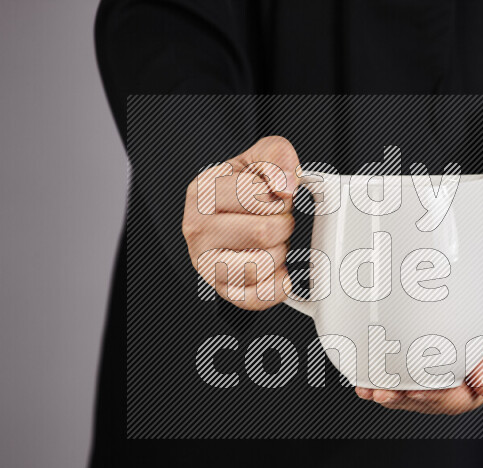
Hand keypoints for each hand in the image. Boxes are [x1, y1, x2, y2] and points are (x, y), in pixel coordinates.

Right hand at [182, 136, 298, 309]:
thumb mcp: (258, 158)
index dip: (278, 197)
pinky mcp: (222, 290)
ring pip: (262, 265)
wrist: (228, 215)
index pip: (259, 197)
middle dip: (282, 225)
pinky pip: (259, 296)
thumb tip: (285, 183)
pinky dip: (278, 284)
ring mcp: (206, 263)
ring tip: (270, 242)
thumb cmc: (243, 188)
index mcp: (203, 192)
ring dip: (279, 252)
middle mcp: (197, 229)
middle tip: (274, 221)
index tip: (273, 197)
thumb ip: (276, 155)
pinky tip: (276, 268)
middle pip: (264, 233)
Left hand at [355, 293, 482, 414]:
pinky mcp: (419, 368)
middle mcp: (456, 385)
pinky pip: (400, 379)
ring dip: (389, 395)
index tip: (415, 392)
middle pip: (429, 402)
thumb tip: (480, 383)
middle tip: (383, 392)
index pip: (459, 400)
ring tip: (369, 389)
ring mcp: (436, 379)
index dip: (436, 399)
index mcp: (481, 381)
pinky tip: (365, 381)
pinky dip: (381, 381)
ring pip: (411, 394)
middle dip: (403, 400)